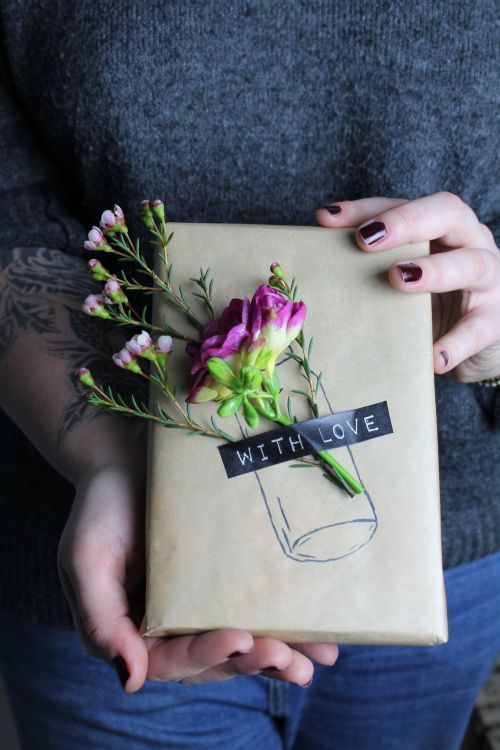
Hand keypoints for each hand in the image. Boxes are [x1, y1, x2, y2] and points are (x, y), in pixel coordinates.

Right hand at [58, 464, 337, 692]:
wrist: (127, 458)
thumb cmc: (102, 506)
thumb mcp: (87, 560)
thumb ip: (101, 621)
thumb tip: (130, 680)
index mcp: (136, 630)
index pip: (173, 659)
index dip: (206, 657)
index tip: (238, 640)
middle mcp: (173, 624)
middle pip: (216, 659)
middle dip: (252, 660)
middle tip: (287, 658)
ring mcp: (202, 602)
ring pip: (242, 641)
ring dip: (278, 655)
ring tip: (312, 660)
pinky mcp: (228, 577)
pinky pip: (256, 606)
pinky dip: (286, 623)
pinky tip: (319, 634)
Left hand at [315, 192, 499, 380]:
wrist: (479, 342)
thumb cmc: (431, 304)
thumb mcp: (400, 282)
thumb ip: (369, 271)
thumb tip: (314, 270)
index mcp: (438, 227)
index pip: (400, 204)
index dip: (364, 209)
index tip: (326, 219)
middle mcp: (468, 242)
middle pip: (447, 213)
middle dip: (406, 222)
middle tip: (367, 240)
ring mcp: (489, 280)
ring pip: (472, 264)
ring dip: (435, 270)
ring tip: (399, 280)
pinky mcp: (496, 320)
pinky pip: (478, 330)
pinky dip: (455, 343)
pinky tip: (434, 356)